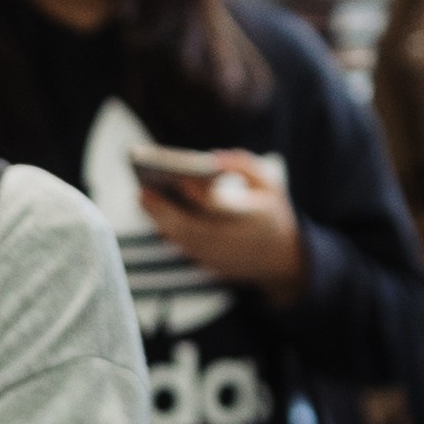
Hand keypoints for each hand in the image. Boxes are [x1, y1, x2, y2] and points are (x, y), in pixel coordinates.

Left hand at [135, 151, 308, 299]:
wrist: (282, 260)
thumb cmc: (271, 213)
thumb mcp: (269, 183)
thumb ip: (243, 164)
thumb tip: (212, 157)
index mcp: (251, 218)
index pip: (219, 207)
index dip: (198, 193)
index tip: (179, 178)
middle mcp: (233, 241)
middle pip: (190, 228)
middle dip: (164, 210)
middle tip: (142, 190)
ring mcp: (220, 257)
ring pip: (181, 240)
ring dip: (159, 220)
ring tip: (143, 196)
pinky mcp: (209, 266)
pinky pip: (183, 247)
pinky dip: (167, 230)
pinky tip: (154, 213)